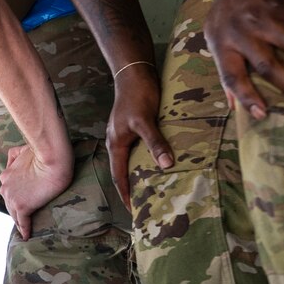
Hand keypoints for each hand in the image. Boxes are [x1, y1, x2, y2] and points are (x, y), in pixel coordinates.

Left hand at [0, 141, 74, 240]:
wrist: (52, 160)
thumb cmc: (41, 153)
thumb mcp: (22, 150)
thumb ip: (14, 156)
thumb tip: (12, 161)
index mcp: (6, 175)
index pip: (9, 191)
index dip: (15, 197)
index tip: (20, 202)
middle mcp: (5, 188)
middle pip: (9, 204)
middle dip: (16, 210)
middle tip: (23, 218)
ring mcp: (13, 198)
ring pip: (14, 213)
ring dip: (19, 221)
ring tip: (24, 228)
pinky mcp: (23, 206)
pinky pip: (23, 222)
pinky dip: (24, 229)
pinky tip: (26, 236)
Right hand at [106, 62, 172, 208]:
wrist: (134, 72)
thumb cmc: (137, 95)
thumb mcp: (145, 121)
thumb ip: (155, 143)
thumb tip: (167, 166)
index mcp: (116, 144)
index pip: (119, 176)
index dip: (126, 194)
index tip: (134, 211)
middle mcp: (117, 141)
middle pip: (123, 171)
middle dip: (132, 187)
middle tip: (145, 204)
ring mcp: (124, 134)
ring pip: (131, 160)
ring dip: (139, 174)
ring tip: (152, 188)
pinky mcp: (133, 127)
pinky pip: (138, 150)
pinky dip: (146, 160)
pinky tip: (158, 163)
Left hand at [205, 0, 283, 120]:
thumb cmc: (229, 7)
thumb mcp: (216, 36)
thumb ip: (225, 68)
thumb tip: (232, 106)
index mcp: (222, 44)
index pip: (232, 76)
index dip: (245, 95)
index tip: (263, 114)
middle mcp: (242, 32)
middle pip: (269, 65)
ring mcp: (264, 16)